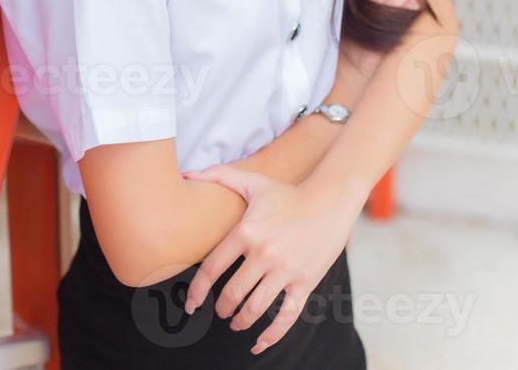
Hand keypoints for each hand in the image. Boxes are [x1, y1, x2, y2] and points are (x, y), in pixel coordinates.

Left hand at [175, 164, 365, 355]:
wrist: (330, 200)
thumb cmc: (287, 192)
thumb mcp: (252, 180)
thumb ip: (218, 175)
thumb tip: (187, 173)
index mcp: (245, 233)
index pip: (211, 270)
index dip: (197, 291)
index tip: (191, 304)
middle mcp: (263, 254)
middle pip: (232, 293)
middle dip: (221, 308)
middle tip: (218, 312)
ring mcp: (285, 270)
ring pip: (255, 307)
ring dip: (241, 320)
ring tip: (235, 323)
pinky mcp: (305, 282)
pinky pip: (286, 316)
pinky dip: (272, 335)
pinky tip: (259, 344)